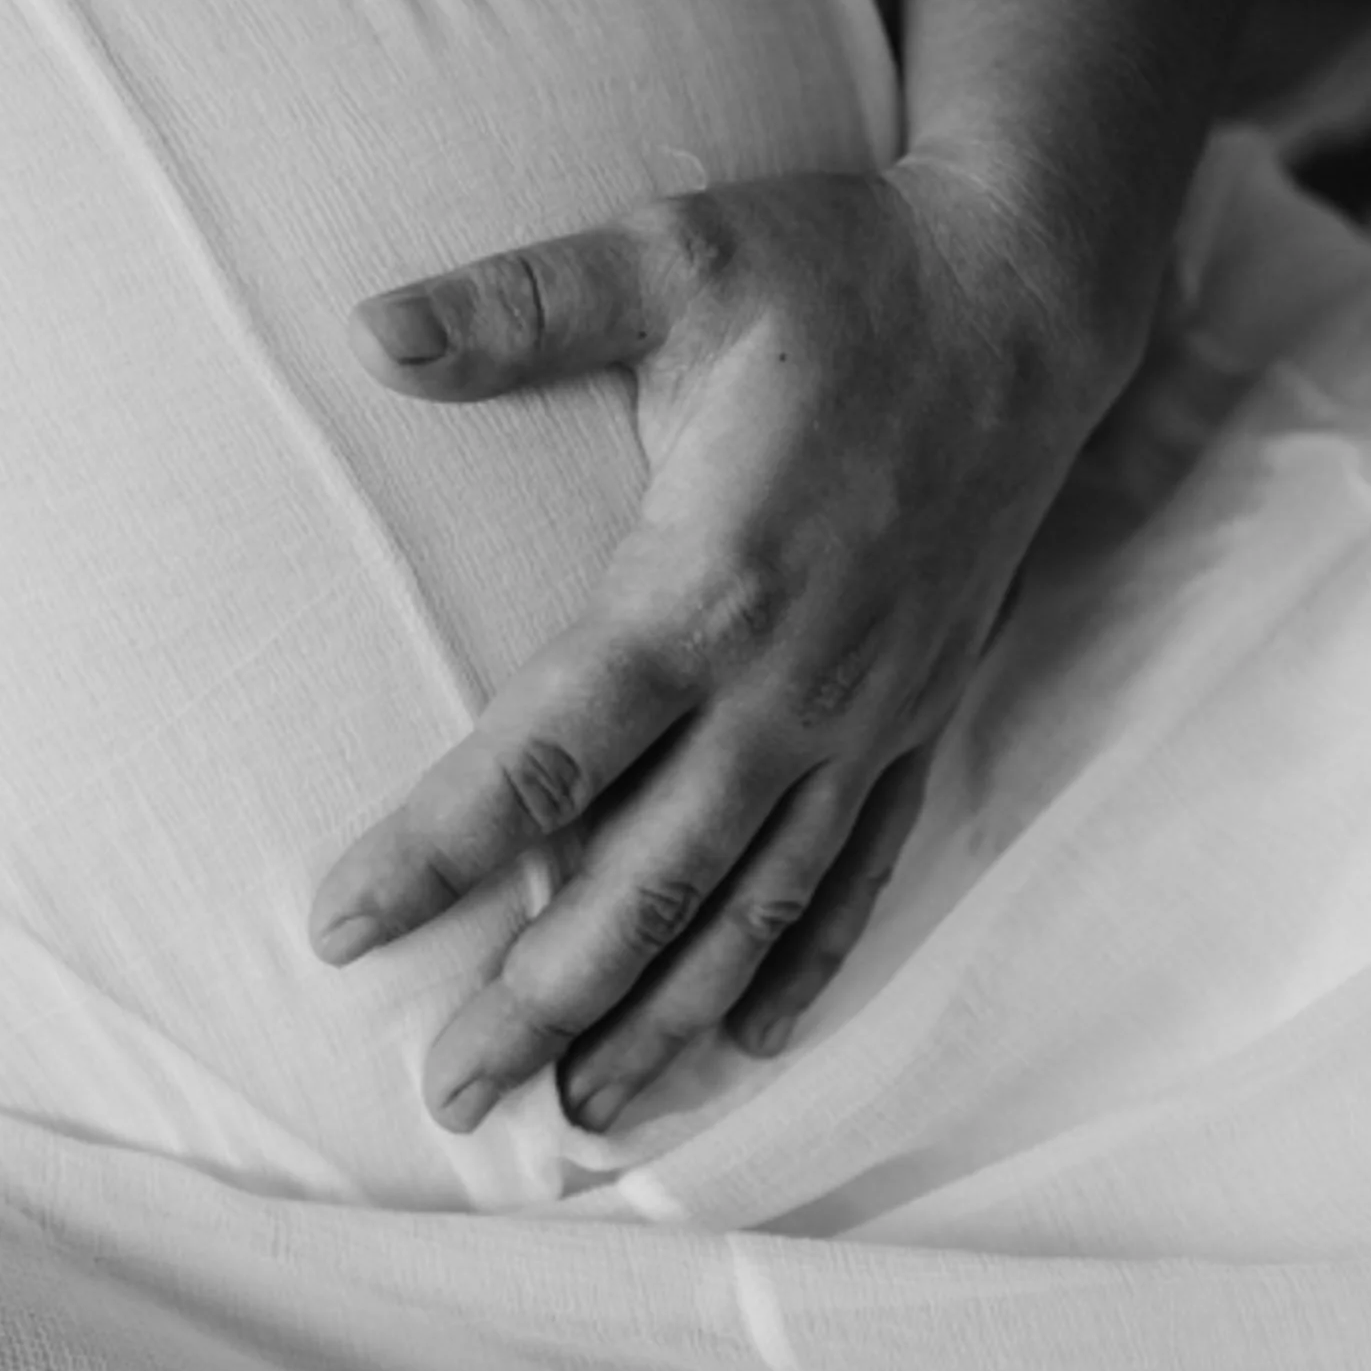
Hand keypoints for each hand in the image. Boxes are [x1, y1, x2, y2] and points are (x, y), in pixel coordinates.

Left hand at [307, 155, 1119, 1132]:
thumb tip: (369, 329)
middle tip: (448, 1096)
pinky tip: (753, 1040)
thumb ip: (522, 305)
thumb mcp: (676, 255)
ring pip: (752, 909)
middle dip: (541, 999)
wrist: (1029, 295)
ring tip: (581, 1115)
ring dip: (666, 1017)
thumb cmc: (840, 269)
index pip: (547, 756)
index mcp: (704, 587)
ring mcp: (860, 715)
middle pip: (646, 883)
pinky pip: (857, 873)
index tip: (340, 928)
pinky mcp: (916, 714)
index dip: (437, 852)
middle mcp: (786, 684)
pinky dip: (804, 966)